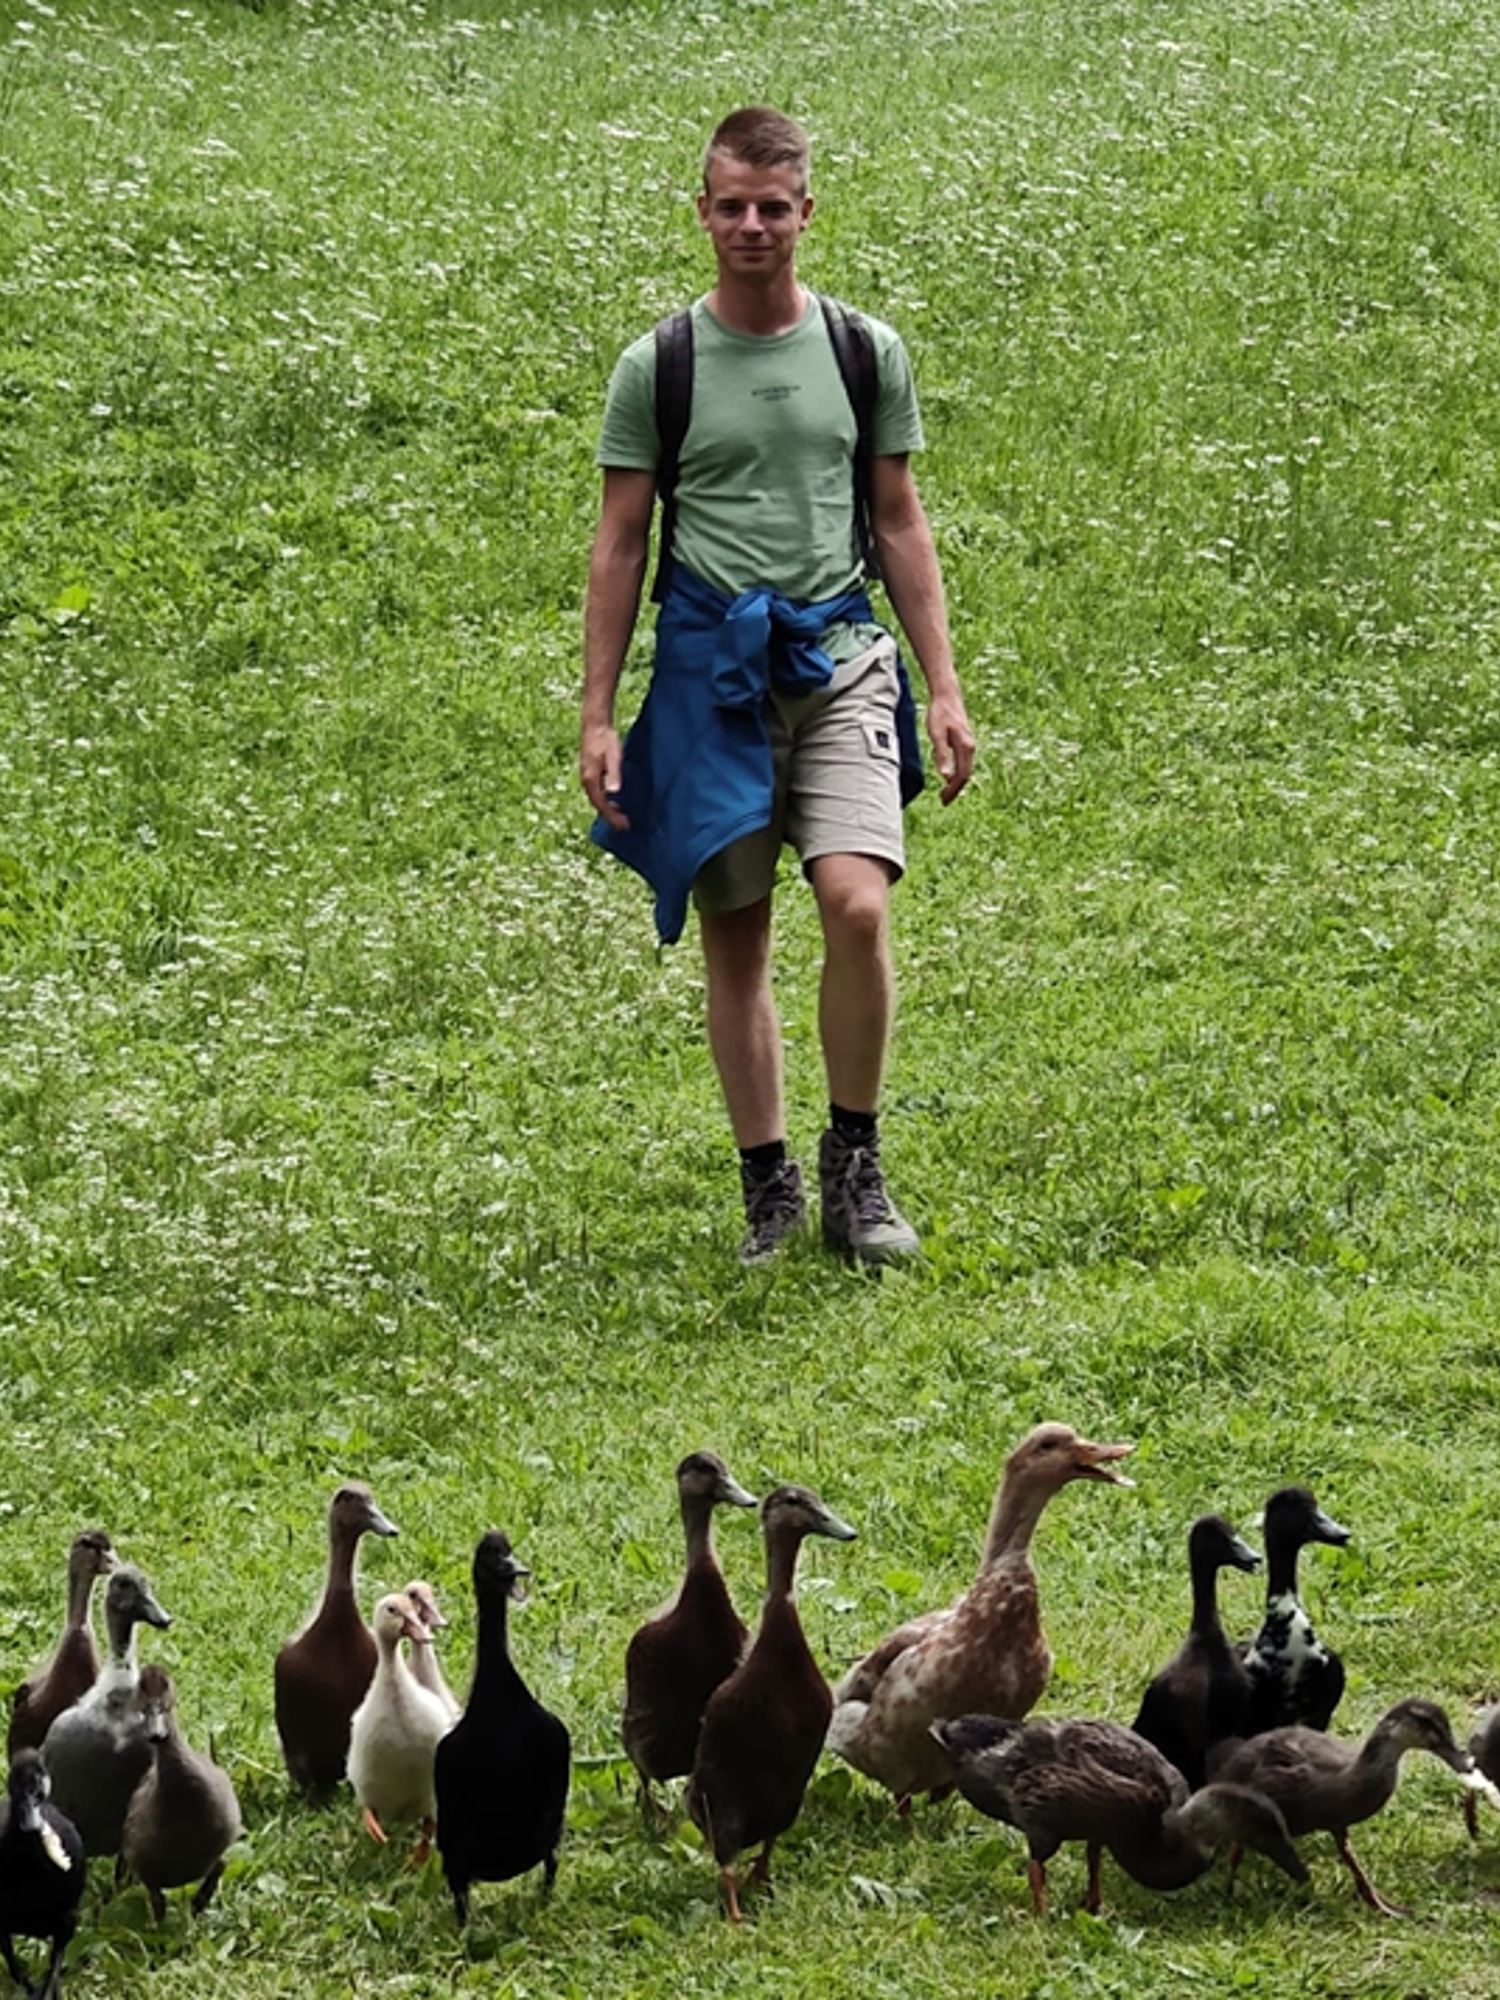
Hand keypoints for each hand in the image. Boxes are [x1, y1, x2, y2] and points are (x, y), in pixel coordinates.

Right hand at [580, 721, 628, 830]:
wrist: (595, 725)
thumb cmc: (605, 739)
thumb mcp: (613, 756)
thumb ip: (614, 774)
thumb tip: (613, 792)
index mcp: (591, 780)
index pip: (602, 805)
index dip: (613, 817)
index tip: (625, 826)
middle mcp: (586, 781)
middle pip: (598, 805)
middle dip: (611, 817)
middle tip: (625, 827)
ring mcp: (587, 777)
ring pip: (597, 800)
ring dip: (608, 810)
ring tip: (621, 818)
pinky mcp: (591, 773)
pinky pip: (597, 793)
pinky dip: (606, 801)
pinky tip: (615, 802)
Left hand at [926, 690, 975, 804]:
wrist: (947, 694)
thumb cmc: (940, 713)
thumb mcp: (936, 735)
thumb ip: (942, 755)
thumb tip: (945, 776)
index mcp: (965, 747)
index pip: (962, 775)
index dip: (953, 790)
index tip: (944, 800)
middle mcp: (971, 747)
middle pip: (966, 774)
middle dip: (955, 790)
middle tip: (943, 801)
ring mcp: (969, 743)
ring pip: (966, 768)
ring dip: (956, 782)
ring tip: (945, 793)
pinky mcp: (965, 740)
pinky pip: (964, 762)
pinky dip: (957, 772)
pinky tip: (949, 776)